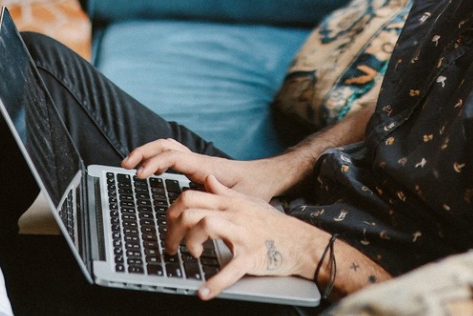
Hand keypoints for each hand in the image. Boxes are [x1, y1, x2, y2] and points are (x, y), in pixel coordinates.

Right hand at [121, 139, 294, 201]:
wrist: (267, 178)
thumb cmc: (256, 189)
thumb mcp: (241, 198)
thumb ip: (220, 198)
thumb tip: (194, 199)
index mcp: (205, 166)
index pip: (173, 156)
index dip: (154, 163)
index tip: (139, 175)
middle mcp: (199, 161)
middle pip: (166, 145)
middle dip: (144, 152)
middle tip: (126, 166)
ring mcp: (197, 162)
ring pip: (168, 147)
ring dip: (148, 153)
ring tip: (130, 166)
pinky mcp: (198, 167)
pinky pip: (173, 156)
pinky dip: (158, 159)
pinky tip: (152, 171)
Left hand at [166, 175, 324, 299]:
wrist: (302, 242)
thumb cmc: (275, 224)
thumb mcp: (249, 202)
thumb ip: (225, 192)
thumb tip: (207, 180)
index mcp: (230, 203)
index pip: (190, 196)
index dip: (172, 212)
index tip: (170, 227)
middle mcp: (234, 214)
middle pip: (191, 210)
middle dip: (173, 230)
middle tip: (173, 247)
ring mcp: (243, 234)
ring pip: (205, 225)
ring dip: (190, 243)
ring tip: (191, 256)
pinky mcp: (252, 256)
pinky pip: (231, 268)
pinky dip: (216, 282)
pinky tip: (204, 292)